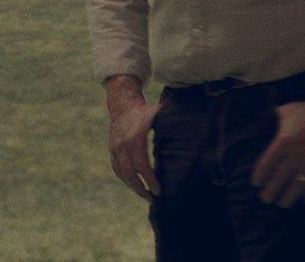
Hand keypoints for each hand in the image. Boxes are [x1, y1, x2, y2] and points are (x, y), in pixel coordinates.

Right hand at [105, 75, 161, 200]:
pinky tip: (134, 185)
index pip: (142, 166)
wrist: (122, 105)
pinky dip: (125, 179)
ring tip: (145, 195)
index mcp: (135, 139)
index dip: (150, 180)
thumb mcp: (157, 114)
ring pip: (122, 174)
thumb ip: (171, 123)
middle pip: (130, 175)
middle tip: (153, 199)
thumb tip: (193, 130)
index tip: (158, 191)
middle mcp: (122, 146)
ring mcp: (115, 149)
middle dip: (141, 189)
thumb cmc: (144, 111)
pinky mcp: (111, 150)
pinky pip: (117, 170)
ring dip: (133, 187)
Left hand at [250, 97, 304, 207]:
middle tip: (266, 199)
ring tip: (283, 203)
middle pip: (278, 180)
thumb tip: (267, 115)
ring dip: (288, 198)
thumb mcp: (289, 110)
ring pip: (297, 187)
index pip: (266, 165)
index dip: (259, 177)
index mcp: (284, 141)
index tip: (257, 183)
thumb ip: (277, 117)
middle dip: (270, 192)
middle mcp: (296, 155)